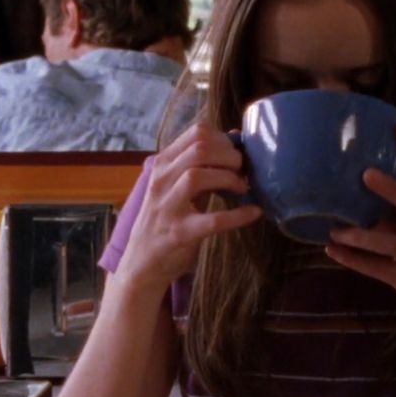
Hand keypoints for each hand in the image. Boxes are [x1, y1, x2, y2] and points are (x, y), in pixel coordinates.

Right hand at [118, 123, 260, 289]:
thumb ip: (201, 163)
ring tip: (243, 189)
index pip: (196, 133)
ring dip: (229, 179)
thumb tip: (234, 136)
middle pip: (199, 149)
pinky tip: (253, 212)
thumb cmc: (165, 219)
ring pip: (196, 176)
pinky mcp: (179, 233)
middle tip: (242, 171)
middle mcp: (161, 180)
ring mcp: (167, 207)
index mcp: (163, 164)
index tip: (237, 154)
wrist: (141, 263)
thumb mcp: (177, 185)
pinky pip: (213, 220)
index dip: (225, 139)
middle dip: (229, 156)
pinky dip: (238, 215)